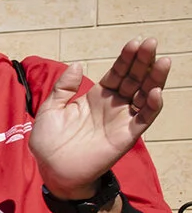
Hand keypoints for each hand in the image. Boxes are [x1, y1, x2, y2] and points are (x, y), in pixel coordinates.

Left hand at [31, 40, 167, 195]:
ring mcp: (122, 119)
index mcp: (96, 97)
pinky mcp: (126, 136)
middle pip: (134, 79)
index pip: (117, 72)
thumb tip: (77, 64)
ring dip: (154, 78)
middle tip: (151, 43)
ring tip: (162, 61)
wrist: (52, 170)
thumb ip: (63, 88)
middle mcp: (113, 105)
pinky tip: (155, 91)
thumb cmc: (49, 142)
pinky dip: (152, 106)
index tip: (135, 42)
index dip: (126, 58)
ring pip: (144, 95)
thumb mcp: (50, 110)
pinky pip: (144, 119)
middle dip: (143, 61)